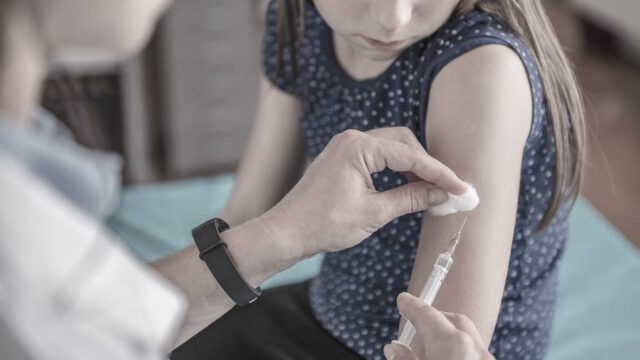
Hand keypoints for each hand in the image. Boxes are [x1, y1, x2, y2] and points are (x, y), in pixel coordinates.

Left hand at [260, 128, 467, 257]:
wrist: (286, 232)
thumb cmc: (323, 223)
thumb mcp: (373, 213)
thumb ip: (410, 199)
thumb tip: (441, 194)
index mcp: (359, 147)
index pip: (410, 155)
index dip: (439, 173)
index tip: (460, 188)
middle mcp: (352, 139)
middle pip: (404, 143)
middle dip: (428, 166)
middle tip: (448, 190)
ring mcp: (345, 147)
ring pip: (392, 149)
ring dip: (413, 167)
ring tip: (431, 192)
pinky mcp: (343, 158)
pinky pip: (378, 157)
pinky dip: (396, 170)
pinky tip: (407, 187)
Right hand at [384, 293, 494, 359]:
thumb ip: (404, 359)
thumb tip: (393, 348)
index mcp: (451, 344)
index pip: (427, 314)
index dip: (411, 305)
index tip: (403, 300)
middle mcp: (474, 348)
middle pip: (454, 321)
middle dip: (435, 319)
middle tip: (416, 326)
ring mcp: (487, 359)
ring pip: (469, 340)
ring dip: (450, 340)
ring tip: (430, 351)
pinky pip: (476, 354)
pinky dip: (462, 353)